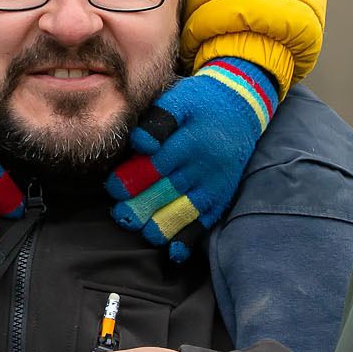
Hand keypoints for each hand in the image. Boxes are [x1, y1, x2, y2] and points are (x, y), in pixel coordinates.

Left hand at [107, 58, 279, 261]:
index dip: (129, 180)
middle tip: (120, 215)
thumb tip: (140, 143)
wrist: (241, 106)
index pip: (153, 167)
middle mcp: (202, 167)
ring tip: (138, 228)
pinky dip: (188, 240)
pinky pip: (205, 224)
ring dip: (157, 226)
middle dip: (138, 208)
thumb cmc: (199, 103)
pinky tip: (172, 252)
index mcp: (188, 142)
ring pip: (182, 214)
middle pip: (165, 195)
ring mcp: (213, 186)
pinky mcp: (221, 198)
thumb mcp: (179, 99)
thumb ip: (158, 120)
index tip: (112, 187)